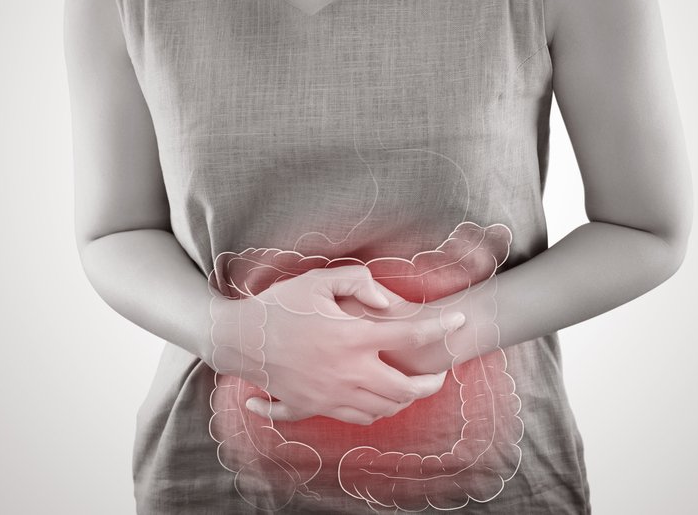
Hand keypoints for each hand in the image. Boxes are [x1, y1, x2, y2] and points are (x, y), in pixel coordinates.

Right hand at [209, 265, 465, 425]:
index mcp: (350, 337)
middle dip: (430, 385)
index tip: (459, 322)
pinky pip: (355, 418)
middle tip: (439, 374)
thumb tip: (388, 302)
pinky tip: (379, 400)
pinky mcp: (314, 407)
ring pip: (382, 409)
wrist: (238, 339)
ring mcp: (329, 395)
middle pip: (403, 389)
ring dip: (404, 400)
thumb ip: (358, 282)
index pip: (408, 336)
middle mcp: (345, 371)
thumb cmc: (279, 305)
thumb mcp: (317, 280)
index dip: (439, 329)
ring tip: (413, 387)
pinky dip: (375, 412)